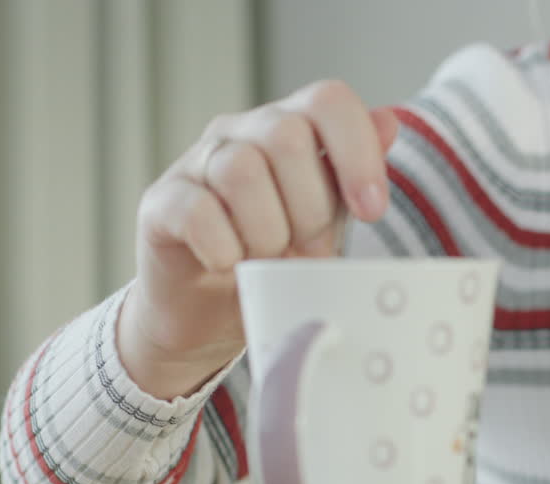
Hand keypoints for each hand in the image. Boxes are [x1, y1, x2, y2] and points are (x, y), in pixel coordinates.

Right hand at [118, 80, 399, 397]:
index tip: (372, 210)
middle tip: (306, 250)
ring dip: (267, 231)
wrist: (210, 316)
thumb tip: (389, 123)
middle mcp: (239, 134)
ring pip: (241, 169)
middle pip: (287, 135)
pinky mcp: (160, 204)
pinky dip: (225, 247)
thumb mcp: (327, 222)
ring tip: (266, 261)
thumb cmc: (272, 262)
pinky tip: (230, 265)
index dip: (357, 150)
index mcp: (287, 130)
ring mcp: (195, 164)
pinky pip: (198, 210)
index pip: (327, 100)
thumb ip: (352, 177)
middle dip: (310, 207)